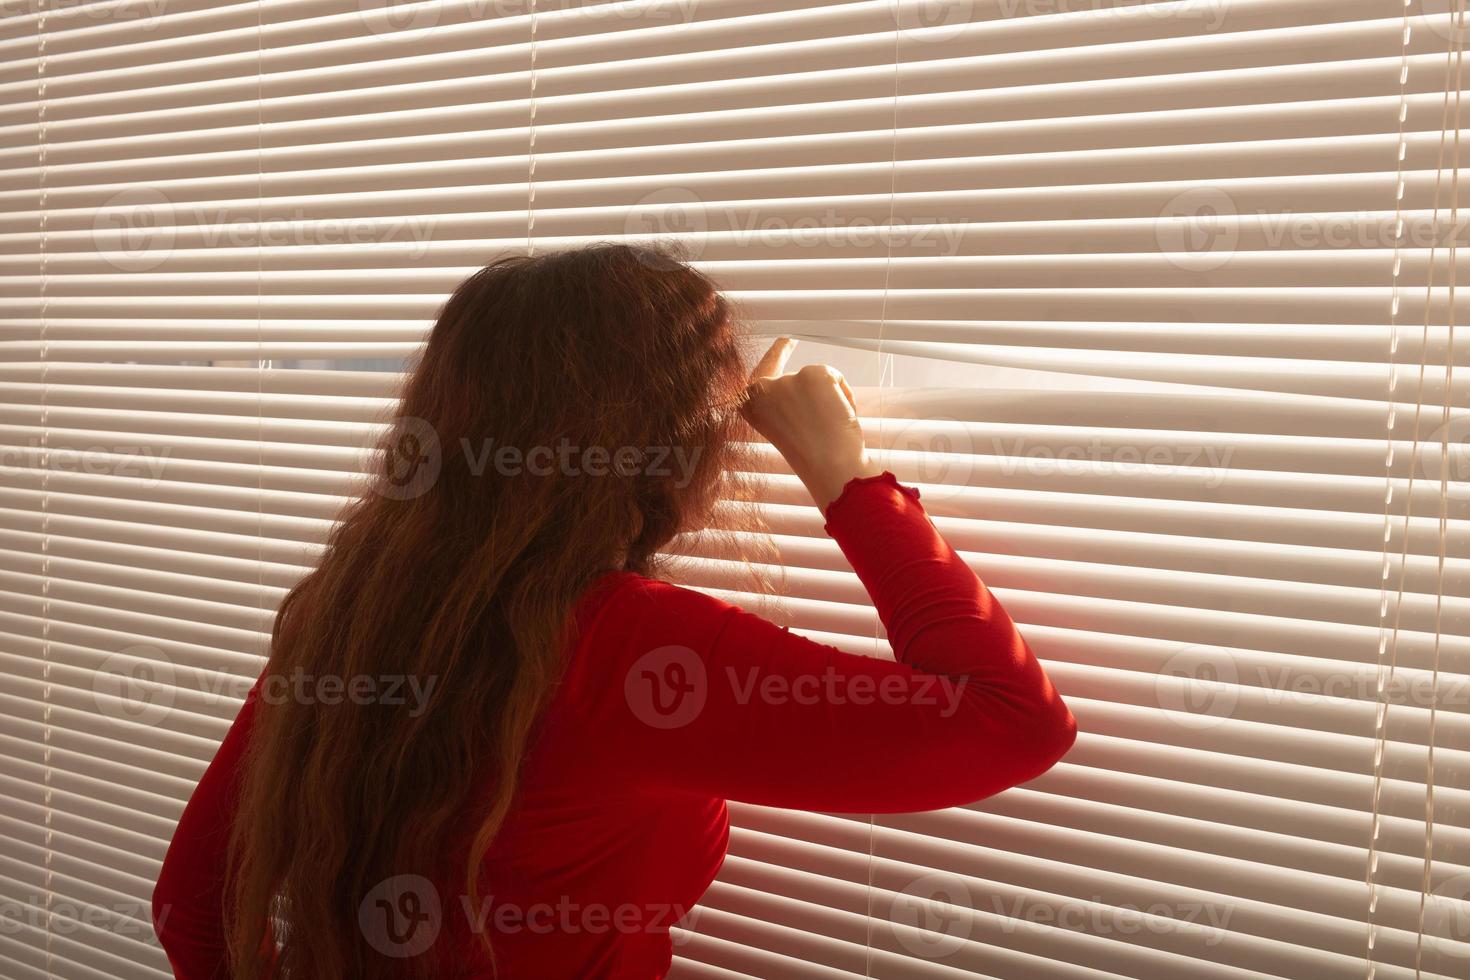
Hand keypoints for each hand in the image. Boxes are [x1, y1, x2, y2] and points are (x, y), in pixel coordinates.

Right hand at [740, 338, 883, 511]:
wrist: (828, 467)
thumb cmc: (810, 457)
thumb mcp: (785, 430)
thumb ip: (785, 408)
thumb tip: (808, 394)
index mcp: (750, 407)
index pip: (759, 374)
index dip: (775, 355)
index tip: (785, 340)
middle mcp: (762, 389)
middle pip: (794, 377)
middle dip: (812, 379)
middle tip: (819, 368)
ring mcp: (788, 380)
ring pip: (816, 380)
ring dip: (829, 400)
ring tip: (831, 428)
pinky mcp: (813, 374)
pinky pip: (834, 377)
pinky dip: (844, 396)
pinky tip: (840, 416)